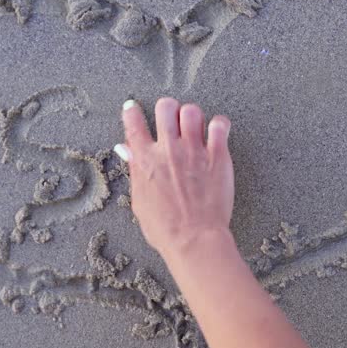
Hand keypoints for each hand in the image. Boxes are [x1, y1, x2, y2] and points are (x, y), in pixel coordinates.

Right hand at [115, 97, 234, 257]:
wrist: (194, 240)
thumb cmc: (165, 228)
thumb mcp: (140, 200)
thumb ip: (135, 169)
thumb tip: (126, 149)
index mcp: (146, 160)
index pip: (133, 123)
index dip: (132, 112)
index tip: (133, 108)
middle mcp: (168, 150)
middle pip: (165, 107)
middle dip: (167, 109)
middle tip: (171, 119)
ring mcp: (194, 150)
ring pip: (192, 111)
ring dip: (192, 117)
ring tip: (194, 128)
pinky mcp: (218, 156)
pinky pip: (220, 125)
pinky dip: (219, 125)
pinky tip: (217, 133)